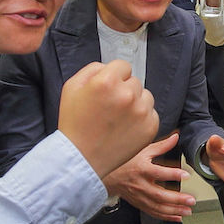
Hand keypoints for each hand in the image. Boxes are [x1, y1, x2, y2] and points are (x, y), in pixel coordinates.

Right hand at [58, 60, 157, 178]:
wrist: (82, 157)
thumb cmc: (75, 122)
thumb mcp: (72, 87)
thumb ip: (93, 69)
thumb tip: (110, 67)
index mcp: (107, 81)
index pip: (123, 66)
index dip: (113, 77)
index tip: (107, 90)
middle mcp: (127, 94)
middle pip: (134, 81)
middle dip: (124, 90)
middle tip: (109, 108)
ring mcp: (141, 112)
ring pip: (146, 96)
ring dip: (135, 103)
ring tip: (117, 118)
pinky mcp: (150, 127)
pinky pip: (151, 113)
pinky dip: (141, 119)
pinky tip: (125, 127)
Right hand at [102, 134, 195, 220]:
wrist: (109, 176)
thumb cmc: (125, 162)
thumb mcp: (143, 150)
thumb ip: (162, 146)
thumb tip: (176, 136)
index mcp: (142, 170)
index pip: (158, 172)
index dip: (173, 174)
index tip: (187, 175)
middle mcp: (140, 185)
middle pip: (159, 195)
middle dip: (177, 199)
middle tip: (191, 200)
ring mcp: (139, 197)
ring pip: (157, 207)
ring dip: (174, 211)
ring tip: (188, 210)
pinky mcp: (139, 204)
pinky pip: (153, 212)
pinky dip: (166, 216)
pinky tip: (178, 216)